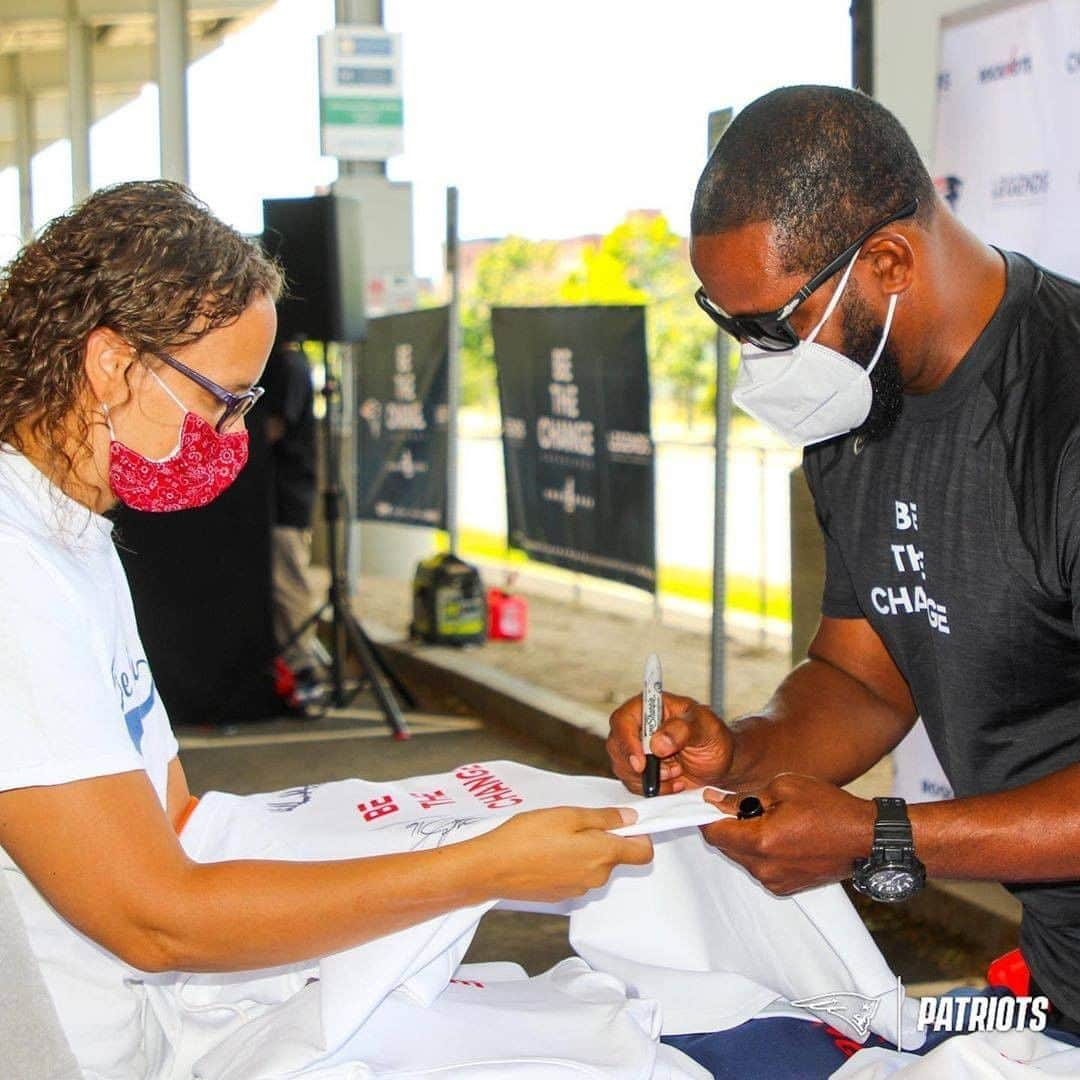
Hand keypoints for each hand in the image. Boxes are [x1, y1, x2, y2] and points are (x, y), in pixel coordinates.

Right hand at [481, 806, 653, 902]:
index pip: (643, 852)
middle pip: (615, 857)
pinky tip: (545, 852)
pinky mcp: (561, 895)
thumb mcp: (567, 815)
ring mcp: (578, 889)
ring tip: (555, 835)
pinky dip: (568, 863)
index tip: (628, 822)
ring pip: (594, 866)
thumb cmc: (527, 837)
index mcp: (602, 854)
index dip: (641, 835)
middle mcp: (596, 877)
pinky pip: (575, 876)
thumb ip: (603, 818)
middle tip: (576, 821)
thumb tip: (630, 818)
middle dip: (604, 839)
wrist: (491, 868)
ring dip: (584, 851)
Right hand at [607, 692, 734, 794]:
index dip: (627, 742)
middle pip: (616, 746)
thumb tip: (657, 743)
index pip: (622, 720)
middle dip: (640, 766)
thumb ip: (682, 731)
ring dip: (650, 778)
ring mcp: (636, 749)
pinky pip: (633, 783)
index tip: (641, 762)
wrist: (721, 763)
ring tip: (677, 771)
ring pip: (623, 768)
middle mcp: (637, 727)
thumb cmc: (713, 737)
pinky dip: (654, 788)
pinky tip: (675, 781)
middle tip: (667, 772)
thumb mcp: (704, 728)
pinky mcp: (640, 770)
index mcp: (649, 706)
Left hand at [700, 773, 875, 895]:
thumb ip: (743, 797)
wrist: (865, 838)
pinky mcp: (785, 887)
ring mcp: (775, 881)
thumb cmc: (830, 809)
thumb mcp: (784, 787)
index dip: (704, 816)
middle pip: (725, 846)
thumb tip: (715, 801)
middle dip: (726, 825)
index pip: (714, 833)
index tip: (704, 804)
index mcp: (761, 841)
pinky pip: (759, 868)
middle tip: (740, 805)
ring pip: (741, 858)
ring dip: (744, 839)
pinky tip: (779, 835)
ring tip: (768, 819)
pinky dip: (760, 852)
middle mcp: (765, 868)